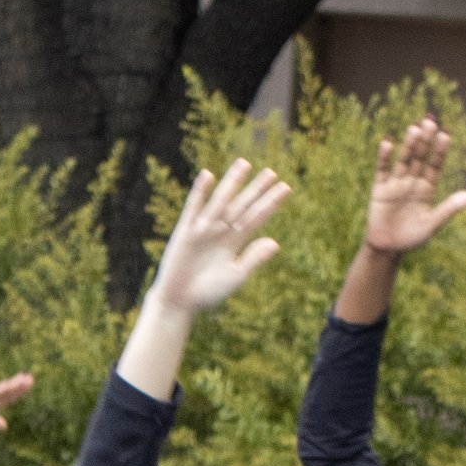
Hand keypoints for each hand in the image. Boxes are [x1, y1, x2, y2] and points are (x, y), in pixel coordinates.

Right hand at [0, 373, 33, 443]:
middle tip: (31, 378)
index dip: (17, 393)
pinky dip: (1, 389)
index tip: (27, 385)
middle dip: (18, 386)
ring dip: (13, 384)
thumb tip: (5, 424)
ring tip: (25, 378)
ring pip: (1, 390)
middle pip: (6, 392)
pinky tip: (10, 385)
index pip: (6, 398)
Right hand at [150, 160, 288, 320]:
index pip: (256, 218)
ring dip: (232, 183)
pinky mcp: (185, 231)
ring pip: (221, 201)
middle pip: (242, 205)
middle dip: (256, 189)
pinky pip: (194, 208)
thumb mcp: (235, 276)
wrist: (180, 302)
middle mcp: (221, 232)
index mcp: (235, 243)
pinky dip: (200, 192)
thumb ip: (253, 259)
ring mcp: (203, 229)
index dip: (270, 203)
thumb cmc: (208, 293)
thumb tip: (275, 242)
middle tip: (272, 172)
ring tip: (244, 164)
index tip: (285, 188)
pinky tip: (208, 175)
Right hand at [362, 120, 465, 259]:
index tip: (446, 134)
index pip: (435, 165)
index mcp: (427, 188)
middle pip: (420, 158)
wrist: (388, 249)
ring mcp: (396, 183)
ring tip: (415, 128)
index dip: (440, 151)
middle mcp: (413, 181)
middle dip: (425, 141)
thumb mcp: (433, 223)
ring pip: (404, 160)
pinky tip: (388, 142)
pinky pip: (382, 170)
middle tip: (431, 121)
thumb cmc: (413, 237)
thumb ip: (451, 207)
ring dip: (409, 145)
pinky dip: (384, 157)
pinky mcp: (380, 188)